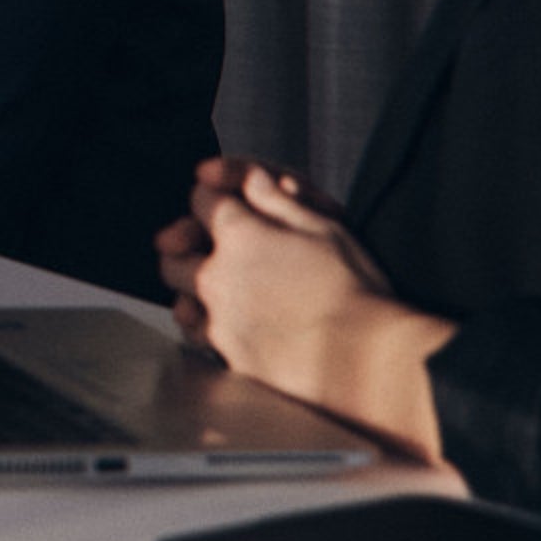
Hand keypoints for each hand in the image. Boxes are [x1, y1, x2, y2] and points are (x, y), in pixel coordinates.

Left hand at [156, 155, 352, 338]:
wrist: (366, 360)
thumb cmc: (354, 292)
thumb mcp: (324, 229)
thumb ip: (277, 202)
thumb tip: (251, 180)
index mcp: (239, 234)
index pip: (202, 198)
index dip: (215, 194)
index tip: (225, 202)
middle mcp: (216, 274)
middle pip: (174, 247)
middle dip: (187, 240)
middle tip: (206, 244)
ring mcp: (218, 318)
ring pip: (179, 293)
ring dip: (190, 285)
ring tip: (214, 288)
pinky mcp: (227, 355)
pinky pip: (196, 334)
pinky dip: (203, 323)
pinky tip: (224, 323)